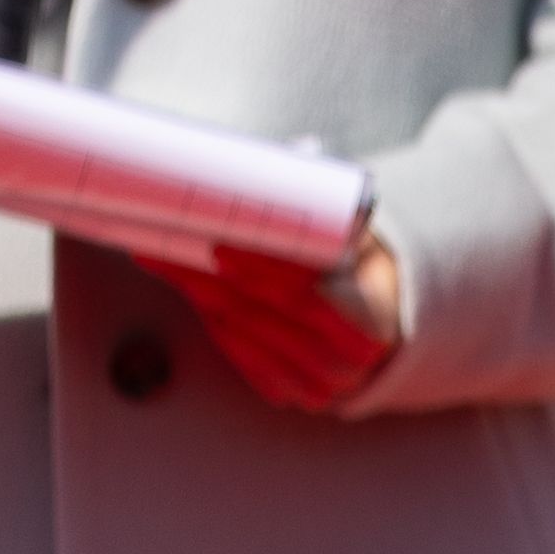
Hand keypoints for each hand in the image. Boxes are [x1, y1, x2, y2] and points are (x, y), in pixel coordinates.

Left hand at [141, 227, 402, 413]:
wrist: (382, 319)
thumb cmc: (362, 268)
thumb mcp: (359, 239)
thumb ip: (329, 215)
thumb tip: (294, 160)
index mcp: (375, 321)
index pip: (305, 292)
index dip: (261, 269)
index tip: (223, 245)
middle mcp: (348, 364)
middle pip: (265, 313)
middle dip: (214, 279)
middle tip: (177, 247)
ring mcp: (317, 386)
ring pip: (247, 334)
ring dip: (204, 298)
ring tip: (172, 263)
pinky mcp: (289, 393)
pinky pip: (242, 357)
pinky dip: (217, 323)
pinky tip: (198, 294)